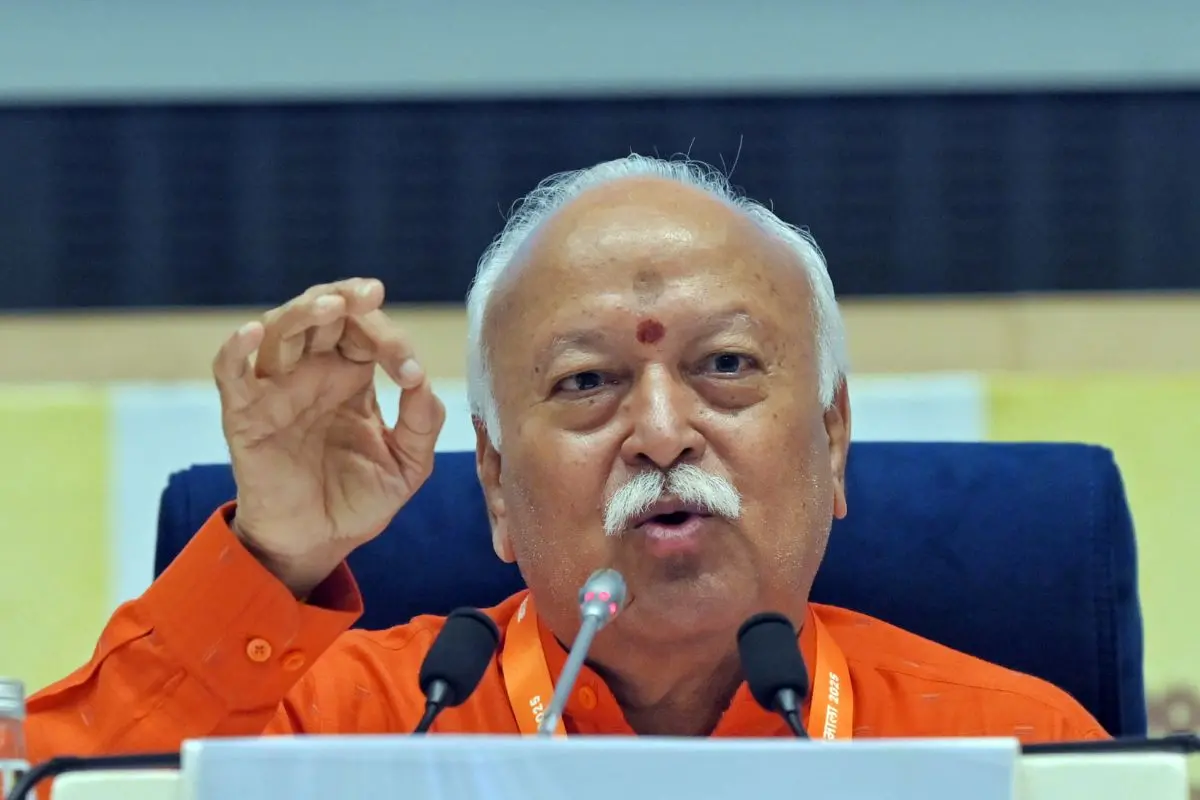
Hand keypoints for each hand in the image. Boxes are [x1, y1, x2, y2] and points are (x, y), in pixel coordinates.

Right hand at [212, 278, 445, 595]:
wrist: (319, 543)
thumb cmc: (360, 499)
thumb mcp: (407, 463)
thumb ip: (420, 422)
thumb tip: (421, 379)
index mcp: (352, 376)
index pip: (367, 333)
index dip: (390, 339)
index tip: (409, 372)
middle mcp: (313, 372)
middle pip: (322, 313)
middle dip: (346, 299)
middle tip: (371, 295)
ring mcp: (276, 388)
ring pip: (280, 329)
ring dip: (303, 312)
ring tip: (331, 306)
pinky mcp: (245, 414)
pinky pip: (230, 371)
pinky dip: (235, 348)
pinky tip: (252, 332)